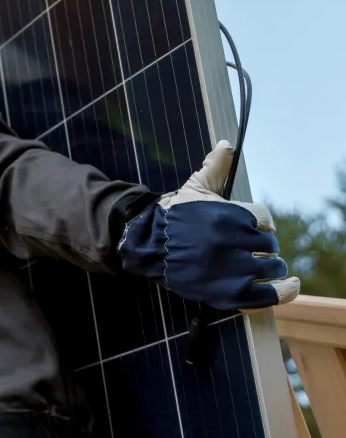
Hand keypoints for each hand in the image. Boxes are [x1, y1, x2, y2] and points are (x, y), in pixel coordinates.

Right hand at [118, 141, 299, 311]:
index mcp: (229, 215)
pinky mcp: (229, 293)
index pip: (265, 219)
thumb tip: (227, 144)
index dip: (259, 222)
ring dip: (268, 266)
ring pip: (271, 268)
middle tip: (246, 246)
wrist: (149, 243)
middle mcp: (234, 242)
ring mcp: (233, 270)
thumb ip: (215, 165)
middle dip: (260, 244)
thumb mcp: (194, 187)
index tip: (251, 226)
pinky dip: (284, 291)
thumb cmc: (174, 214)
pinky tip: (289, 285)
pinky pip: (269, 294)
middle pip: (269, 244)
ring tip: (259, 264)